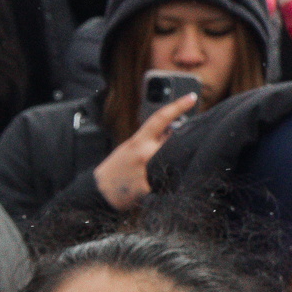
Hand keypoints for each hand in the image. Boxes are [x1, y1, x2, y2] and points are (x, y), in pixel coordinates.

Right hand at [89, 91, 196, 212]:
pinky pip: (171, 179)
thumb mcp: (128, 148)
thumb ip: (148, 140)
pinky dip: (170, 176)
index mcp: (137, 142)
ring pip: (176, 158)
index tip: (192, 97)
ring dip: (175, 158)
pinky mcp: (154, 189)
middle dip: (179, 139)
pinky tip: (160, 180)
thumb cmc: (115, 168)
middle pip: (175, 140)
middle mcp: (145, 155)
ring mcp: (150, 172)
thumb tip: (170, 132)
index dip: (177, 106)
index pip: (159, 119)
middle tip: (177, 143)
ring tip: (159, 166)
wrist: (100, 193)